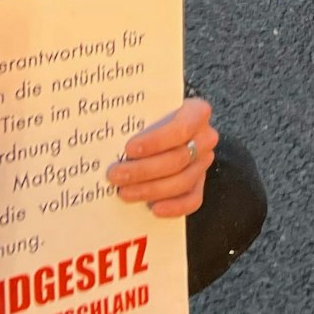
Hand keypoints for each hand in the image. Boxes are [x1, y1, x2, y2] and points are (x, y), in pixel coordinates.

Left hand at [106, 98, 217, 218]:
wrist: (163, 123)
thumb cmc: (151, 114)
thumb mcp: (146, 106)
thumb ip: (134, 113)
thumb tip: (109, 129)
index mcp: (196, 112)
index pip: (181, 128)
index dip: (156, 141)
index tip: (128, 149)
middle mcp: (204, 137)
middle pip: (177, 159)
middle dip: (143, 170)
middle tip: (115, 175)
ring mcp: (203, 162)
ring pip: (182, 181)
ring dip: (151, 189)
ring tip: (123, 191)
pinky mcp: (199, 182)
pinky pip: (193, 199)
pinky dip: (174, 207)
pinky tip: (153, 208)